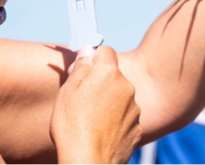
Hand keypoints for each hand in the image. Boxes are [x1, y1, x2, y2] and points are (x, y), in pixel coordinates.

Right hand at [50, 46, 141, 163]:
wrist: (87, 161)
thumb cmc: (73, 125)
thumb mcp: (68, 90)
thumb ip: (81, 67)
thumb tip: (87, 51)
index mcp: (109, 73)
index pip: (106, 51)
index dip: (94, 58)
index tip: (84, 68)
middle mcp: (127, 87)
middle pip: (113, 76)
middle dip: (100, 83)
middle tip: (82, 99)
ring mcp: (134, 109)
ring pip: (120, 98)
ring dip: (109, 103)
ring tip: (91, 120)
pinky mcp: (137, 129)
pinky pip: (125, 118)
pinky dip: (116, 122)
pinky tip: (101, 132)